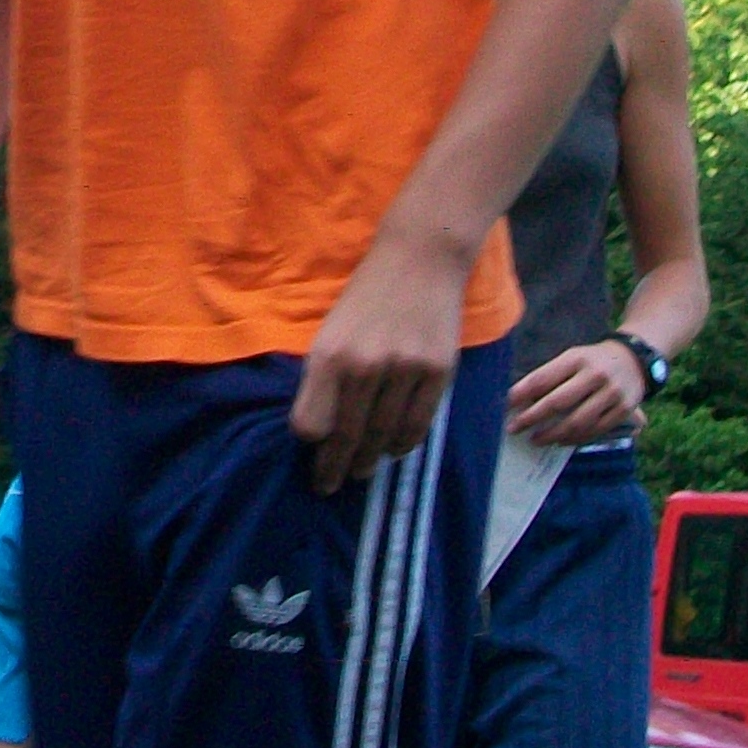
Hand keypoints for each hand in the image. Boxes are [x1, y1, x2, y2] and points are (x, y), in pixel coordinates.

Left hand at [291, 226, 468, 495]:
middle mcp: (364, 367)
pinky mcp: (437, 372)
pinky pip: (417, 424)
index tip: (312, 452)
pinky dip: (403, 444)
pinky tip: (392, 450)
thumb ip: (324, 376)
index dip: (311, 444)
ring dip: (370, 459)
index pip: (311, 423)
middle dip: (335, 467)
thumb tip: (318, 428)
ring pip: (384, 436)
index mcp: (329, 356)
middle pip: (346, 436)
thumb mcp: (329, 331)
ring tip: (360, 471)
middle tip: (329, 485)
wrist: (419, 261)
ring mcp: (404, 371)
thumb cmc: (366, 299)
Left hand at [506, 337, 646, 447]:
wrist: (635, 360)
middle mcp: (595, 375)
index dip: (521, 394)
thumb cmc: (593, 361)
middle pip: (557, 402)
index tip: (506, 405)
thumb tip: (519, 398)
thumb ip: (550, 375)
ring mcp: (612, 394)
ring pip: (577, 422)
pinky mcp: (624, 410)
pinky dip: (575, 439)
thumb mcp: (572, 357)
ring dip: (552, 434)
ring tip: (535, 439)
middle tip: (514, 428)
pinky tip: (560, 441)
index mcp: (576, 358)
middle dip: (532, 418)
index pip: (543, 378)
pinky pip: (595, 430)